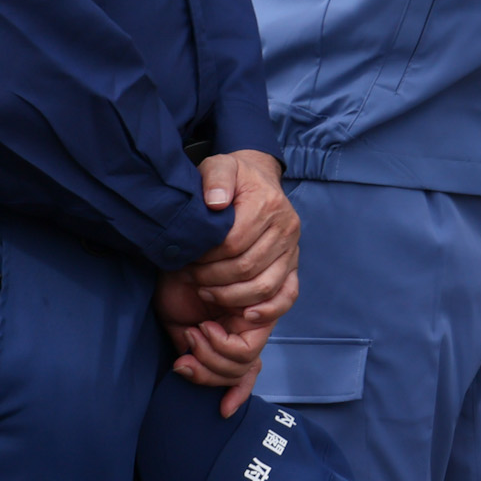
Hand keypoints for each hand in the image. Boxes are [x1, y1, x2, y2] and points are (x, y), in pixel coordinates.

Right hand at [155, 270, 272, 417]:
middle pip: (242, 370)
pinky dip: (225, 346)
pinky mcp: (262, 305)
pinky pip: (249, 344)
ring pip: (244, 360)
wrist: (180, 252)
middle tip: (190, 342)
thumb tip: (188, 371)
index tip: (224, 409)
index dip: (239, 392)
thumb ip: (192, 351)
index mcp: (236, 332)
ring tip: (197, 328)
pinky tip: (208, 331)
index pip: (247, 372)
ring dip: (212, 353)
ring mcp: (258, 315)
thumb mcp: (179, 324)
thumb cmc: (177, 285)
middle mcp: (250, 325)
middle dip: (210, 369)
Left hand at [185, 152, 298, 323]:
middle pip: (247, 267)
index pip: (233, 243)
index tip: (187, 258)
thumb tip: (214, 203)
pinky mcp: (294, 263)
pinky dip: (267, 308)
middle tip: (190, 277)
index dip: (206, 257)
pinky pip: (287, 293)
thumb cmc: (235, 177)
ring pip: (263, 285)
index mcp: (268, 205)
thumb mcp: (219, 166)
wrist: (260, 178)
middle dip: (213, 278)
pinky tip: (245, 313)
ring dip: (230, 296)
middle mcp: (286, 228)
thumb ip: (215, 179)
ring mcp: (293, 248)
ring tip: (206, 291)